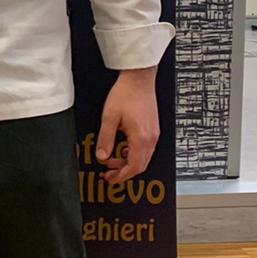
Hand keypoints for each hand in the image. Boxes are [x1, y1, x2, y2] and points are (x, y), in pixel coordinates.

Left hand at [96, 67, 158, 183]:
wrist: (139, 79)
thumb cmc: (126, 94)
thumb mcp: (109, 117)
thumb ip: (106, 138)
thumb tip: (102, 156)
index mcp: (141, 138)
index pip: (133, 166)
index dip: (121, 175)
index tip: (110, 178)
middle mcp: (151, 138)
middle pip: (140, 165)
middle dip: (124, 172)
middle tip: (109, 173)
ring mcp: (154, 133)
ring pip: (144, 157)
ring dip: (128, 162)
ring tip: (112, 160)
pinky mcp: (153, 128)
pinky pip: (146, 148)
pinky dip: (134, 153)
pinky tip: (122, 148)